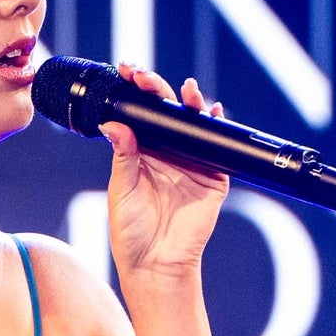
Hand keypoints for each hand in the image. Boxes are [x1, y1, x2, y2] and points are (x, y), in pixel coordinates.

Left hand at [102, 57, 231, 278]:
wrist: (155, 263)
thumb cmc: (131, 231)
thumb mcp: (121, 188)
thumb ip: (123, 155)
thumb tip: (116, 122)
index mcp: (142, 152)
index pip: (141, 114)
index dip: (136, 92)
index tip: (127, 72)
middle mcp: (168, 153)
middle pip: (168, 113)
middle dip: (159, 90)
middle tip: (145, 77)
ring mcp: (192, 164)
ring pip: (194, 125)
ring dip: (192, 103)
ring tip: (187, 90)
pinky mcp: (214, 179)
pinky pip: (220, 149)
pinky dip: (219, 128)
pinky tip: (214, 112)